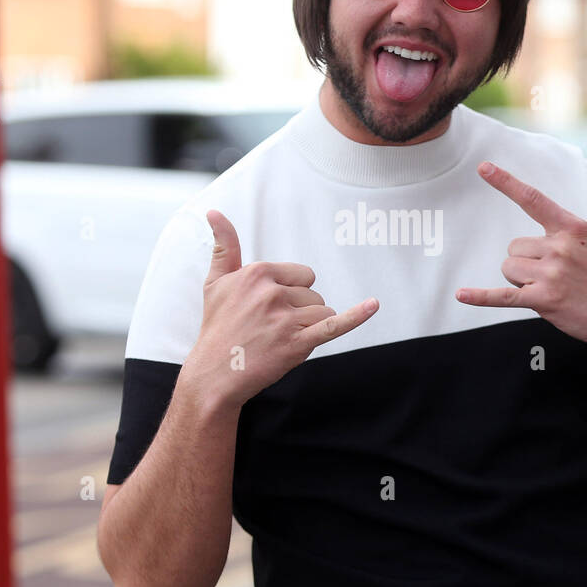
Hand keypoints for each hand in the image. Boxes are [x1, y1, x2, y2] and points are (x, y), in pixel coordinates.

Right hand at [186, 209, 377, 407]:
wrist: (214, 374)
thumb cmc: (217, 327)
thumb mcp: (216, 282)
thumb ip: (224, 246)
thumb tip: (214, 211)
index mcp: (258, 272)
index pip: (302, 275)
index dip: (291, 293)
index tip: (267, 309)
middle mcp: (272, 292)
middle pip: (313, 294)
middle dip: (299, 311)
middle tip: (269, 328)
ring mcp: (285, 319)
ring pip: (322, 311)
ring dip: (309, 327)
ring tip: (279, 339)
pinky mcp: (296, 343)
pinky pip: (333, 325)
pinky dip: (356, 316)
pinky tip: (373, 305)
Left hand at [455, 162, 586, 355]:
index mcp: (571, 227)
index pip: (533, 199)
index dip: (505, 182)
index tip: (483, 167)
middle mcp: (559, 247)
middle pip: (514, 247)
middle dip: (526, 261)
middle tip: (555, 274)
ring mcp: (551, 274)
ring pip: (509, 268)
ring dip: (522, 280)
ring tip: (551, 288)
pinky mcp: (543, 300)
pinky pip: (503, 296)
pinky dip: (481, 297)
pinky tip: (460, 295)